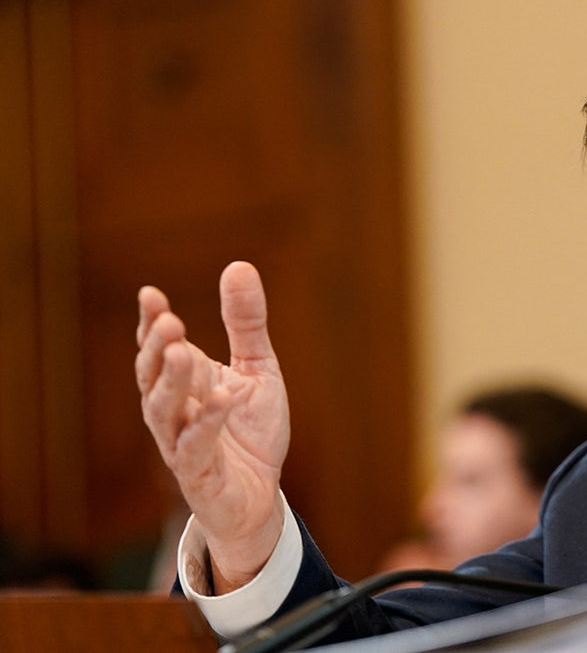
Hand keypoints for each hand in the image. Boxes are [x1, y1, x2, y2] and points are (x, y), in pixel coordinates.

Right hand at [135, 261, 289, 592]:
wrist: (260, 495)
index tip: (150, 295)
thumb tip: (239, 266)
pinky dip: (206, 423)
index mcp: (184, 382)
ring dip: (172, 382)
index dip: (151, 324)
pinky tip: (221, 399)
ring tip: (183, 353)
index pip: (158, 349)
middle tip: (170, 322)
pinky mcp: (198, 475)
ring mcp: (181, 444)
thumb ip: (246, 324)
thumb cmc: (250, 430)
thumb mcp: (257, 368)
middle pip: (153, 377)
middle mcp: (174, 411)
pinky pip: (194, 449)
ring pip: (163, 412)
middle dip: (157, 350)